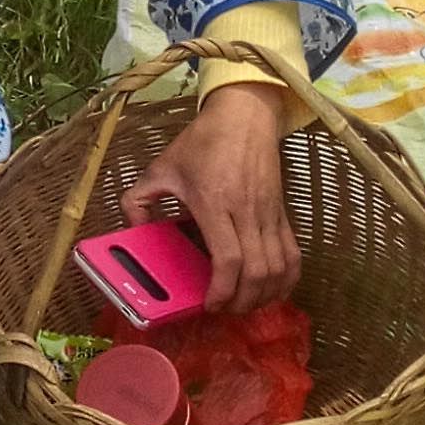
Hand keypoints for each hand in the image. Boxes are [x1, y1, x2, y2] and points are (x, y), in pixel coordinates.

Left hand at [124, 82, 298, 312]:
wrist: (244, 115)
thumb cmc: (202, 141)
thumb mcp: (160, 167)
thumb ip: (137, 200)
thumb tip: (132, 231)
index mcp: (214, 203)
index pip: (228, 258)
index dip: (221, 290)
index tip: (209, 304)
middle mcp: (246, 211)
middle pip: (256, 271)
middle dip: (241, 301)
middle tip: (224, 309)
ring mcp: (268, 213)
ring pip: (277, 267)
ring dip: (264, 294)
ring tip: (244, 304)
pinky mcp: (282, 212)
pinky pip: (292, 253)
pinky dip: (287, 278)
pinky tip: (273, 290)